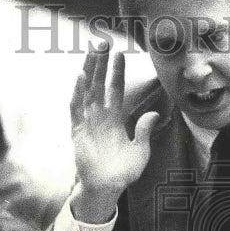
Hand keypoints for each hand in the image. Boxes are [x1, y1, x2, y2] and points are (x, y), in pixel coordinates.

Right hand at [70, 42, 158, 222]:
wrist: (107, 188)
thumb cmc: (123, 172)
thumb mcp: (140, 151)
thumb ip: (145, 131)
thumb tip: (152, 112)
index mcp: (114, 120)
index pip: (115, 89)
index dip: (117, 72)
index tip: (120, 53)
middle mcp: (99, 117)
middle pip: (98, 84)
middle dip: (100, 64)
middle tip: (102, 42)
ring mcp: (87, 122)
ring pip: (86, 90)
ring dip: (88, 71)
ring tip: (92, 51)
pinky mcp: (77, 131)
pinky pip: (76, 108)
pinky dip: (77, 92)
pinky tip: (81, 77)